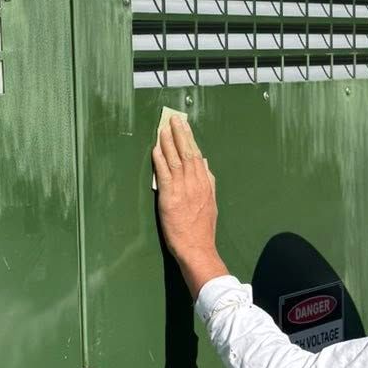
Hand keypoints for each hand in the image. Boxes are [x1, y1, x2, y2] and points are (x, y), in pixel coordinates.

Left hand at [152, 112, 227, 295]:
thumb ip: (208, 182)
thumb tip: (205, 164)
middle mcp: (196, 183)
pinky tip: (156, 148)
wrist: (197, 248)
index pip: (197, 156)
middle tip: (174, 119)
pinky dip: (160, 159)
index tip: (184, 127)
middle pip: (188, 153)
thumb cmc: (202, 229)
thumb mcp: (211, 203)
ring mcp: (183, 189)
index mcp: (206, 184)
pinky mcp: (170, 197)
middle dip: (180, 134)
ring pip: (176, 159)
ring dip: (168, 142)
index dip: (190, 140)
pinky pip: (164, 173)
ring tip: (163, 128)